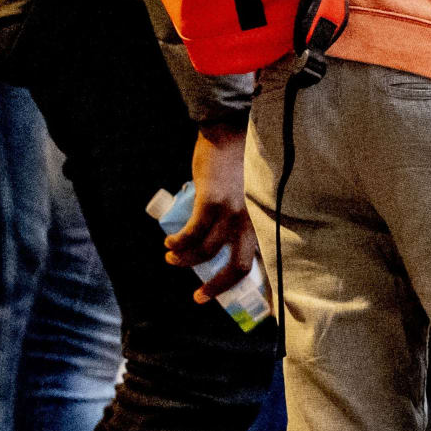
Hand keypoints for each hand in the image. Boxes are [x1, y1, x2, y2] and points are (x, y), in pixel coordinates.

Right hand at [168, 122, 254, 295]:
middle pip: (237, 266)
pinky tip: (170, 242)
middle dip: (217, 286)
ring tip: (173, 257)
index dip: (246, 283)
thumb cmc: (236, 166)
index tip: (228, 295)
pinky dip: (179, 242)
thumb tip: (217, 245)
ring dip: (185, 260)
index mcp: (259, 221)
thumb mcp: (244, 199)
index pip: (259, 261)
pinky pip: (192, 233)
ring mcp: (232, 212)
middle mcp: (251, 221)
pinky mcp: (212, 202)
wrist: (227, 135)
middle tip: (200, 295)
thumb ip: (237, 221)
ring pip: (207, 252)